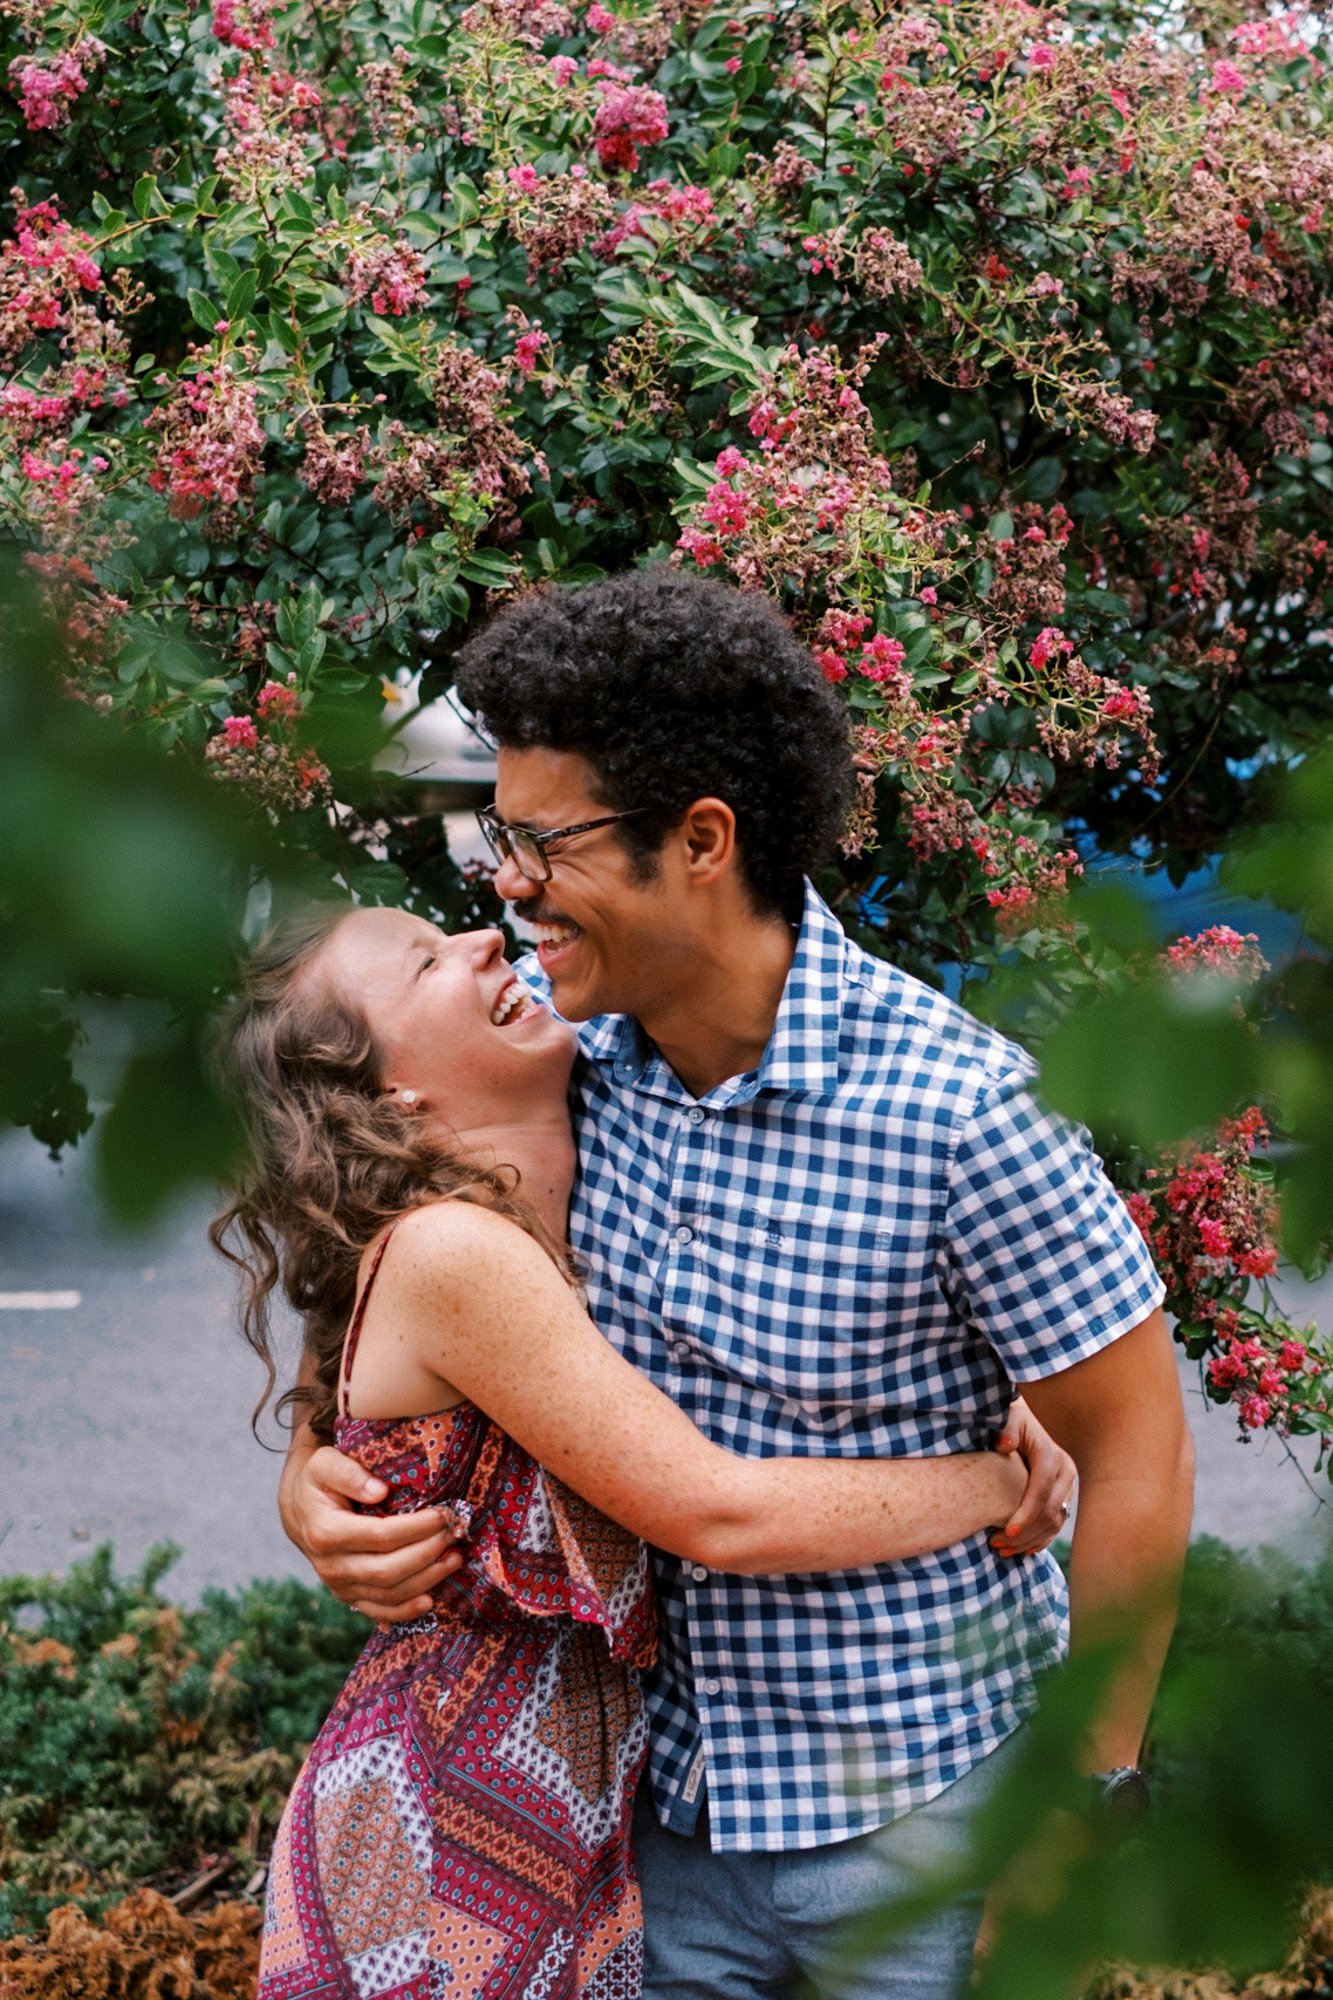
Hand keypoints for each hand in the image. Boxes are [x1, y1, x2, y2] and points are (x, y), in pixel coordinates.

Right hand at [278, 1442, 465, 1622]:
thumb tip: (380, 1492)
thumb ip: (349, 1473)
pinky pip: (379, 1612)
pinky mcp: (348, 1597)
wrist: (300, 1510)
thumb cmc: (318, 1482)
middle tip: (455, 1532)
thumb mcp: (325, 1464)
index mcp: (326, 1533)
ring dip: (427, 1579)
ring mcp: (339, 1586)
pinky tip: (430, 1599)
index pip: (381, 1536)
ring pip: (388, 1594)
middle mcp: (331, 1566)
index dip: (416, 1528)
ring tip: (455, 1557)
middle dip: (428, 1552)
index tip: (443, 1514)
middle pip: (388, 1570)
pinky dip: (406, 1611)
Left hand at [990, 1396, 1076, 1557]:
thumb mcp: (1008, 1418)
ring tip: (1002, 1549)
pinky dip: (1039, 1540)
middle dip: (1024, 1532)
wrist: (1021, 1422)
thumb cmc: (1009, 1421)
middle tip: (995, 1543)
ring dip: (1029, 1540)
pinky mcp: (1064, 1499)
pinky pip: (1055, 1525)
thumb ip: (1007, 1428)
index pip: (1042, 1490)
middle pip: (1050, 1512)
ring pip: (1054, 1523)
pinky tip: (1020, 1550)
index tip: (1007, 1530)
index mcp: (1052, 1456)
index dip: (1026, 1512)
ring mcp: (1067, 1488)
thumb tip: (1005, 1444)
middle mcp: (1066, 1473)